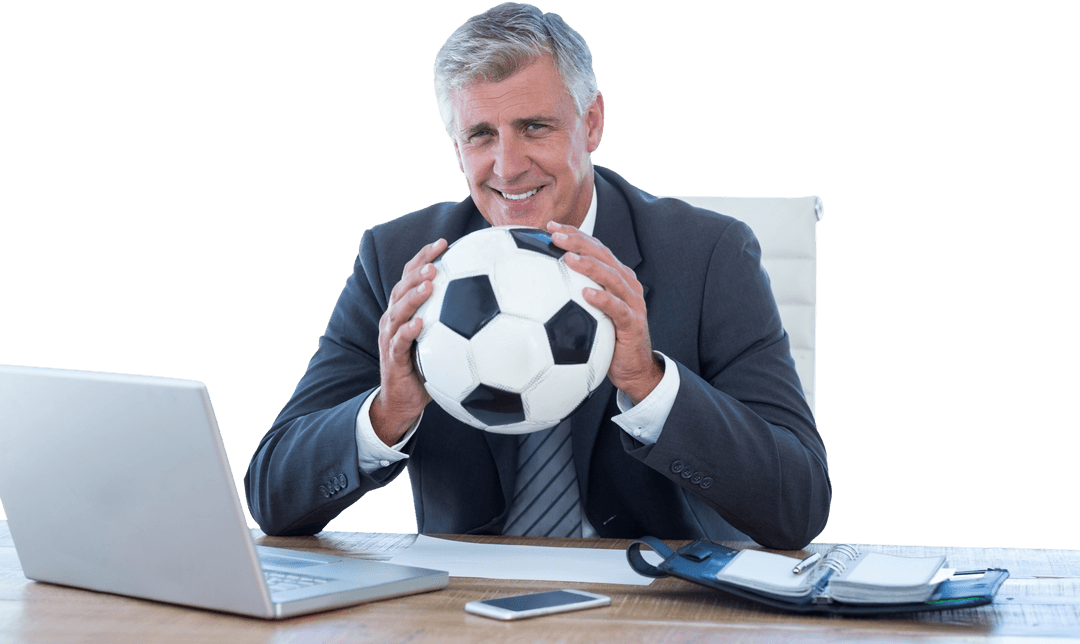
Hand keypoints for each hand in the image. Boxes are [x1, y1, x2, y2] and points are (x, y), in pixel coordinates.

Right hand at [371, 238, 447, 444]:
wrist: (404, 400)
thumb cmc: (429, 368)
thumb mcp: (444, 342)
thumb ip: (460, 322)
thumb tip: (498, 307)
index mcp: (407, 310)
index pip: (412, 276)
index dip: (425, 257)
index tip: (444, 242)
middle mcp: (395, 318)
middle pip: (403, 287)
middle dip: (418, 270)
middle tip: (436, 259)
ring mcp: (391, 337)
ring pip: (398, 310)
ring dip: (413, 295)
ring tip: (428, 283)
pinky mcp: (393, 358)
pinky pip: (399, 342)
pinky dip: (408, 331)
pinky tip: (420, 324)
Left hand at [546, 221, 662, 403]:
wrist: (633, 369)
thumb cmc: (607, 340)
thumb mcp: (587, 314)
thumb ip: (570, 297)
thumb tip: (534, 286)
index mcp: (616, 278)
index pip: (595, 248)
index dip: (575, 234)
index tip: (550, 226)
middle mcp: (626, 285)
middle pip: (603, 255)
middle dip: (579, 242)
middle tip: (555, 235)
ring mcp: (632, 302)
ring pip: (611, 276)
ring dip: (589, 266)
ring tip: (568, 258)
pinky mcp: (633, 323)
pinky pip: (618, 308)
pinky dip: (602, 299)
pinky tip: (585, 294)